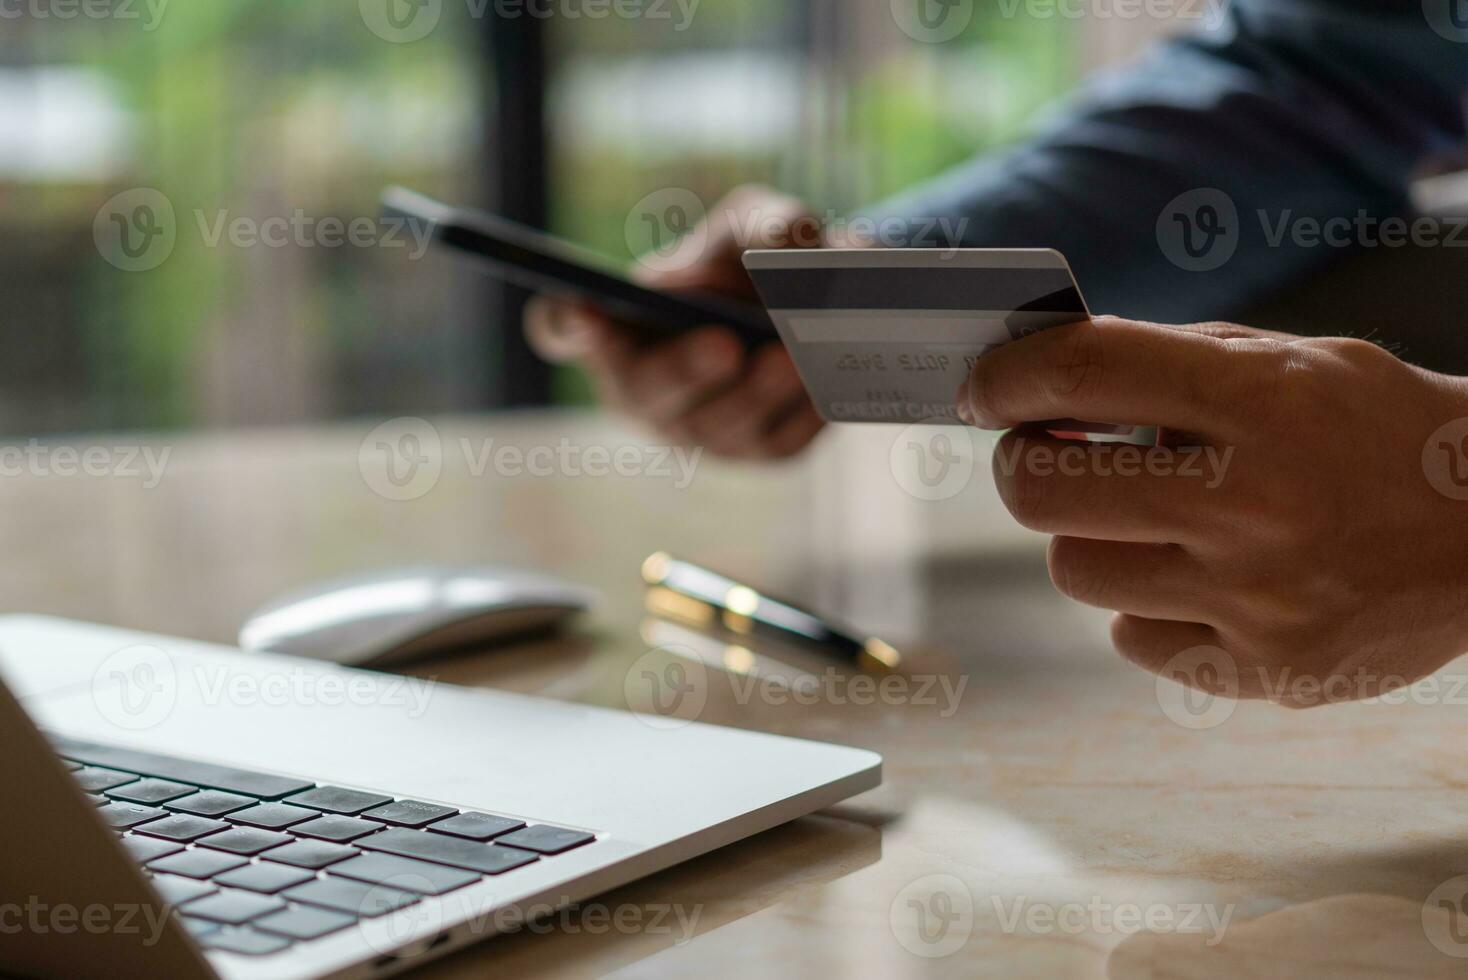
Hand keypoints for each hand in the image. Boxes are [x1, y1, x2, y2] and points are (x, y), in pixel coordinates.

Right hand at [523, 186, 825, 458]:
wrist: (821, 304)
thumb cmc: (757, 260)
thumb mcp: (755, 222)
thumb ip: (764, 223)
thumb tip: (789, 244)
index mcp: (616, 324)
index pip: (561, 328)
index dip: (565, 323)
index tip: (581, 308)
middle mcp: (644, 388)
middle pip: (646, 392)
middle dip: (685, 369)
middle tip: (722, 344)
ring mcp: (701, 430)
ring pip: (720, 428)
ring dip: (757, 395)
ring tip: (792, 359)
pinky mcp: (762, 450)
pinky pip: (780, 442)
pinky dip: (804, 413)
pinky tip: (827, 381)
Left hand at [959, 315, 1467, 706]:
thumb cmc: (1377, 432)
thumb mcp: (1288, 364)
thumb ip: (1167, 367)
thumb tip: (1040, 385)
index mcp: (1262, 403)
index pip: (1082, 373)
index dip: (1006, 378)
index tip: (981, 388)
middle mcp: (1253, 504)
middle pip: (1042, 492)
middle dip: (1023, 466)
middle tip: (1041, 454)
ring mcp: (1256, 598)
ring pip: (1076, 570)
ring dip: (1090, 538)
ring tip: (1149, 518)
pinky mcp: (1263, 669)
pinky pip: (1130, 637)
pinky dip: (1145, 606)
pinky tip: (1200, 579)